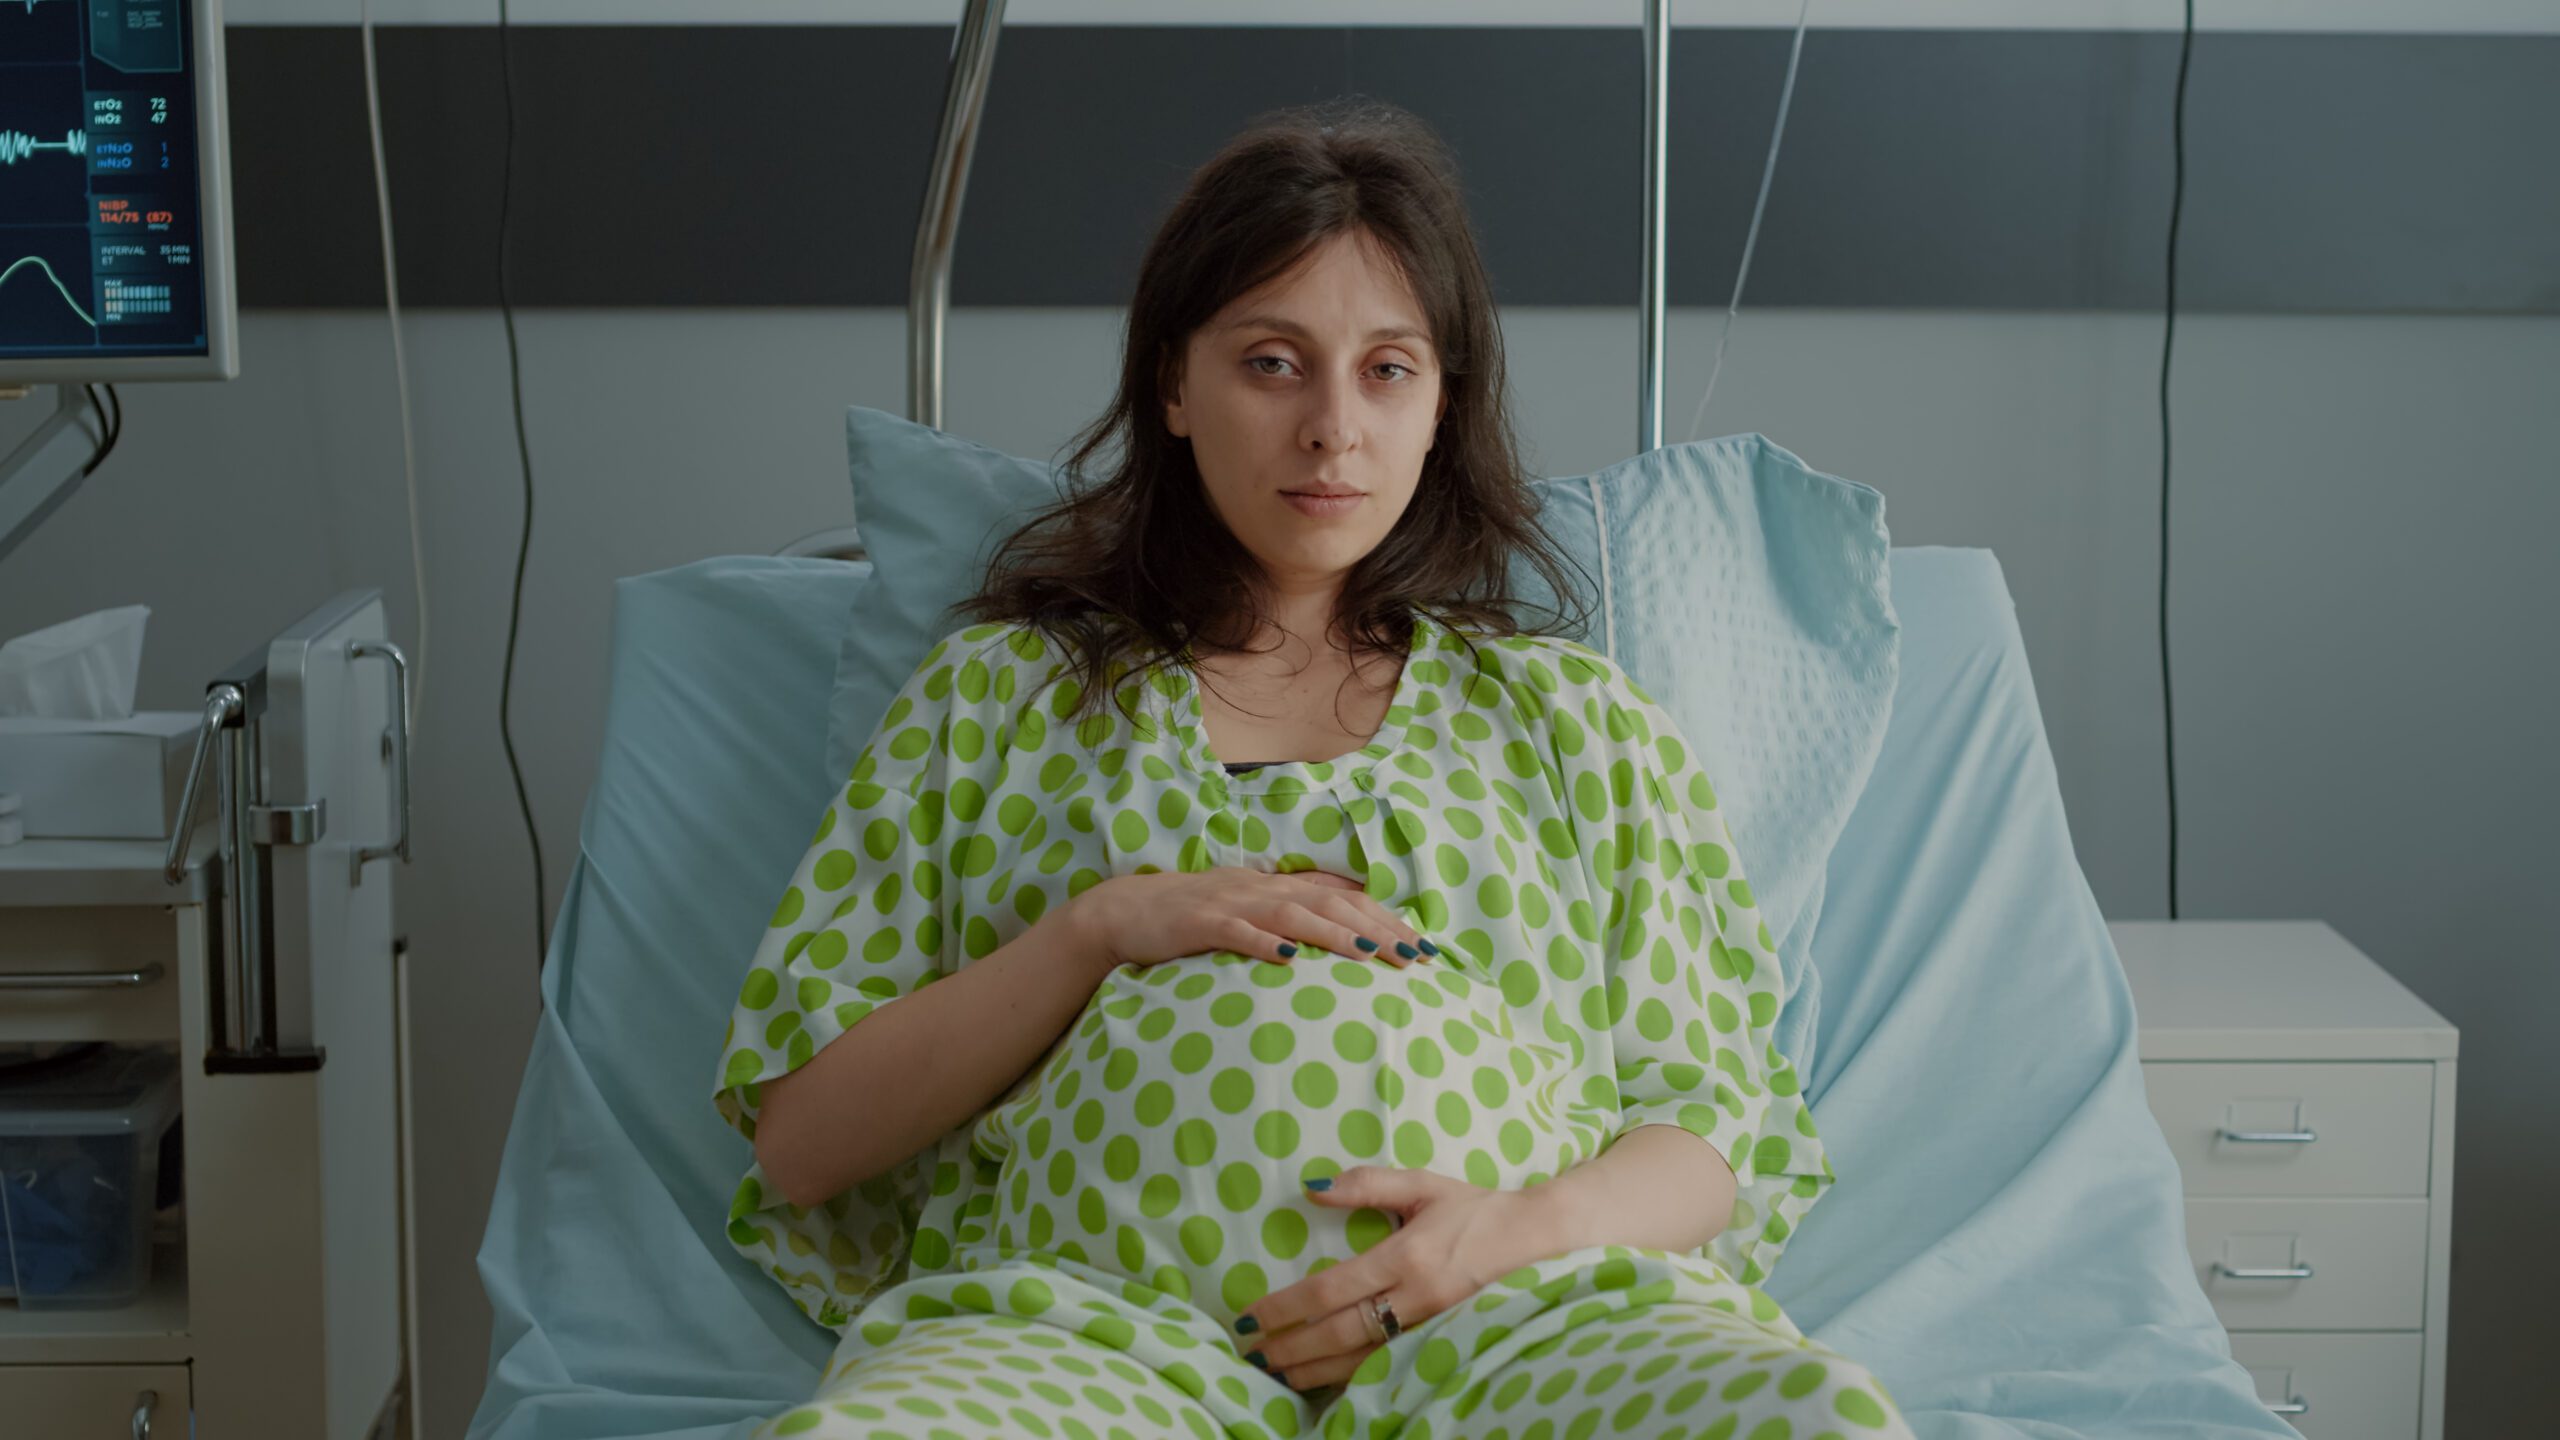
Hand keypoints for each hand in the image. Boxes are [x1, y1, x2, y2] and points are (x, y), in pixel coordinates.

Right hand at [1068, 868, 1437, 969]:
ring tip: (1370, 953)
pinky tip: (1288, 959)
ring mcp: (1232, 904)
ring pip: (1292, 913)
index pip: (1344, 898)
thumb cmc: (1195, 917)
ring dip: (1334, 934)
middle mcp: (1262, 889)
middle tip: (1415, 955)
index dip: (1385, 918)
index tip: (1423, 945)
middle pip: (1330, 903)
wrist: (1128, 911)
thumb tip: (1348, 918)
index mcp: (1277, 886)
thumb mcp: (1251, 908)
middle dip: (1376, 927)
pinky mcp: (1200, 924)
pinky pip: (1236, 932)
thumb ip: (1295, 911)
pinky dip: (1264, 943)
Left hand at [1230, 1166, 1556, 1392]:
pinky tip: (1326, 1381)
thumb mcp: (1424, 1185)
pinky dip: (1352, 1379)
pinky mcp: (1442, 1343)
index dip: (1287, 1307)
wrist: (1541, 1242)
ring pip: (1361, 1360)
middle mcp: (1415, 1299)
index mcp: (1406, 1257)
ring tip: (1277, 1373)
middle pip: (1339, 1333)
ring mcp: (1430, 1328)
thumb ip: (1368, 1184)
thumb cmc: (1478, 1210)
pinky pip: (1388, 1367)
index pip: (1332, 1289)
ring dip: (1314, 1370)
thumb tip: (1313, 1187)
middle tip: (1251, 1353)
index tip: (1252, 1315)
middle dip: (1290, 1347)